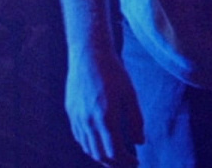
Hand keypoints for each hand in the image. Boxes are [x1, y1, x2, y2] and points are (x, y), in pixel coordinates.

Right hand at [65, 47, 142, 165]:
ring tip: (115, 158)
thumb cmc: (113, 72)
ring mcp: (77, 117)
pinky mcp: (70, 112)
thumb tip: (140, 142)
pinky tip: (99, 144)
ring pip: (88, 148)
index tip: (136, 162)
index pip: (114, 151)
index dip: (126, 161)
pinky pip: (79, 137)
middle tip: (127, 164)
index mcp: (106, 117)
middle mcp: (88, 121)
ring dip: (102, 157)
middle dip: (115, 164)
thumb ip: (135, 120)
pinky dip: (90, 146)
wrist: (89, 54)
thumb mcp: (130, 94)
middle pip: (100, 155)